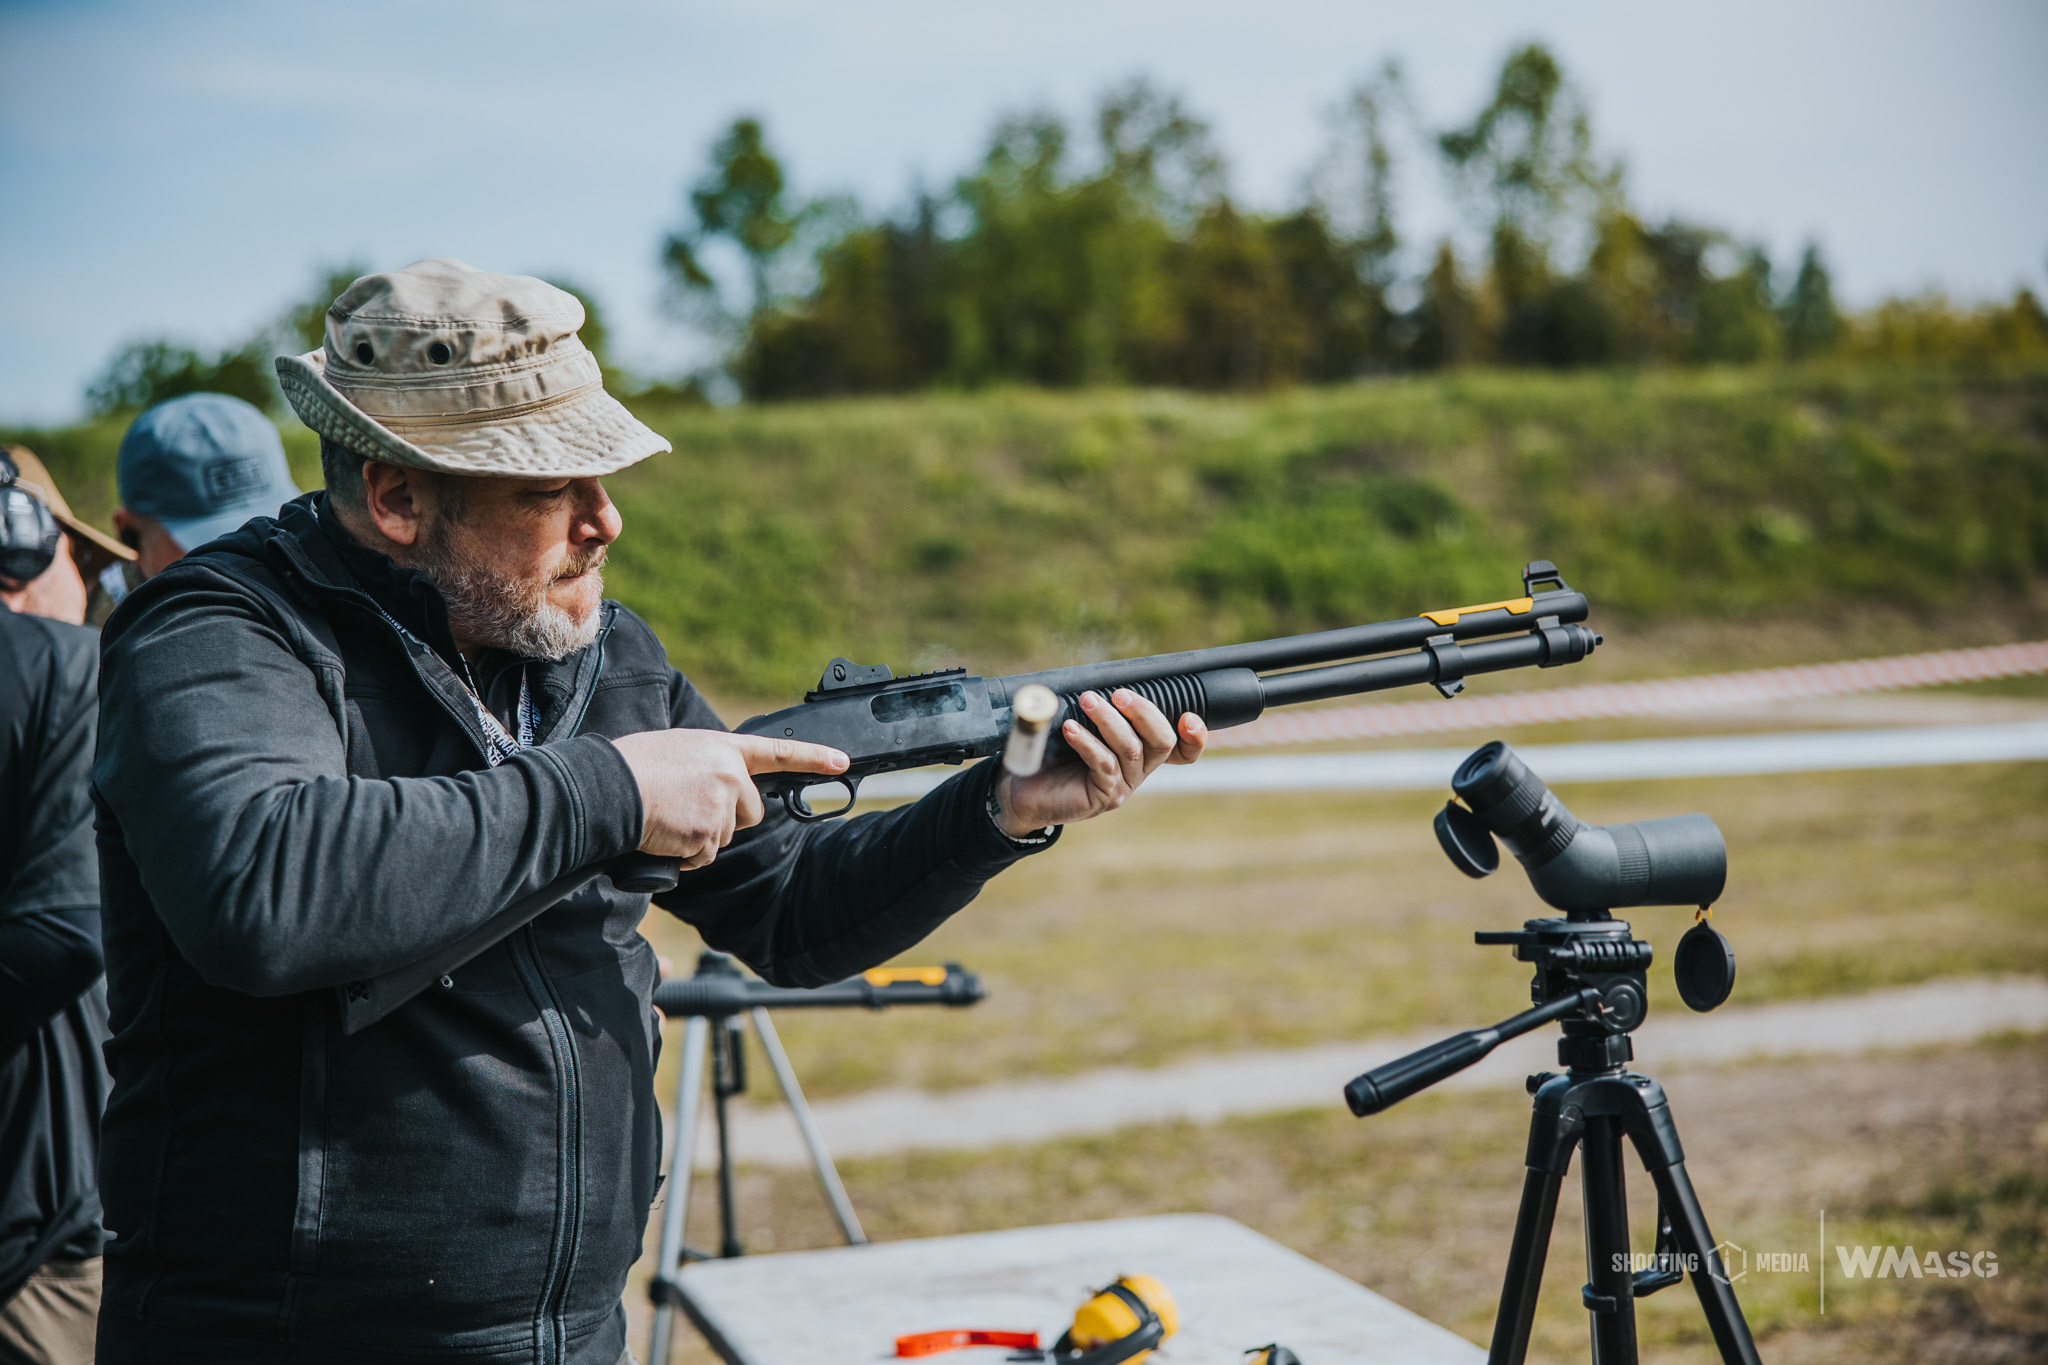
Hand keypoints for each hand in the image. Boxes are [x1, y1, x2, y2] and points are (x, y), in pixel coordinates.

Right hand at [610, 730, 848, 869]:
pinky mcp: (709, 834)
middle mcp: (731, 774)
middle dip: (727, 819)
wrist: (609, 787)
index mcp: (723, 748)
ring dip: (700, 837)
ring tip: (668, 816)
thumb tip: (723, 792)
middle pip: (751, 812)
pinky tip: (665, 834)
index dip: (813, 758)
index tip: (842, 762)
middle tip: (689, 809)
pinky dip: (685, 855)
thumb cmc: (634, 767)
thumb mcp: (681, 751)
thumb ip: (711, 766)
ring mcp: (722, 804)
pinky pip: (704, 856)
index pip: (778, 751)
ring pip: (725, 837)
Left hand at [994, 689, 1206, 836]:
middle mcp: (1139, 770)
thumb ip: (1095, 704)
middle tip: (1118, 694)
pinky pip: (1103, 764)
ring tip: (1086, 700)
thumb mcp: (1079, 722)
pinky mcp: (1103, 797)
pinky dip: (1087, 742)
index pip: (1183, 750)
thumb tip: (1092, 677)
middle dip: (1144, 712)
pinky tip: (1070, 728)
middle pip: (1162, 741)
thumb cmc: (1052, 752)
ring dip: (1109, 720)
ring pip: (1131, 749)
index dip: (1195, 737)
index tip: (1187, 717)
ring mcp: (1123, 786)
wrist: (1023, 791)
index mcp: (1141, 752)